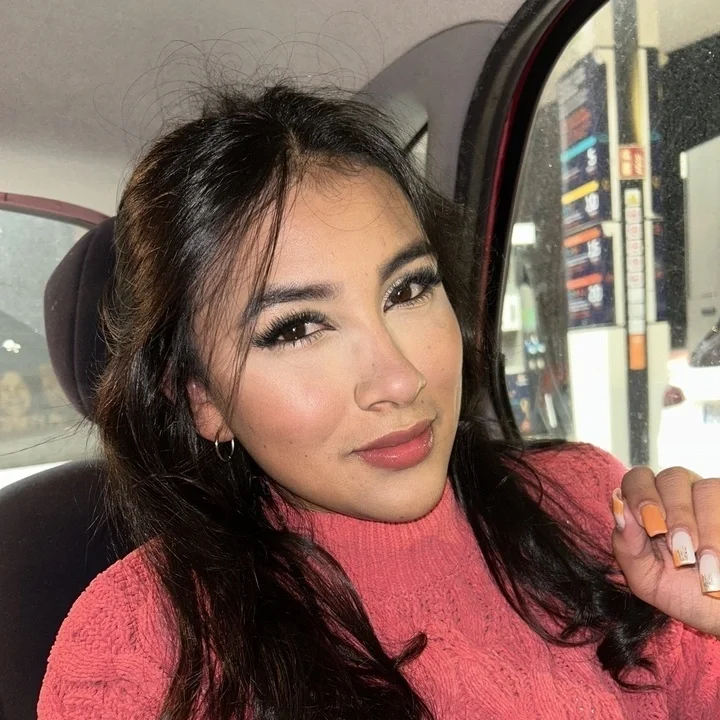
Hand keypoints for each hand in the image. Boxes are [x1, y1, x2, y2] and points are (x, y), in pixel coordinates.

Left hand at [611, 466, 719, 636]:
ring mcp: (710, 497)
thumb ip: (627, 544)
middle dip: (676, 513)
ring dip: (703, 526)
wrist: (719, 613)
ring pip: (706, 488)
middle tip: (679, 548)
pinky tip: (716, 563)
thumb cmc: (681, 592)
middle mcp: (679, 493)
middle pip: (672, 477)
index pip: (638, 478)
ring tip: (701, 562)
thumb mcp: (645, 577)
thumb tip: (617, 504)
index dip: (641, 495)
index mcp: (649, 504)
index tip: (650, 527)